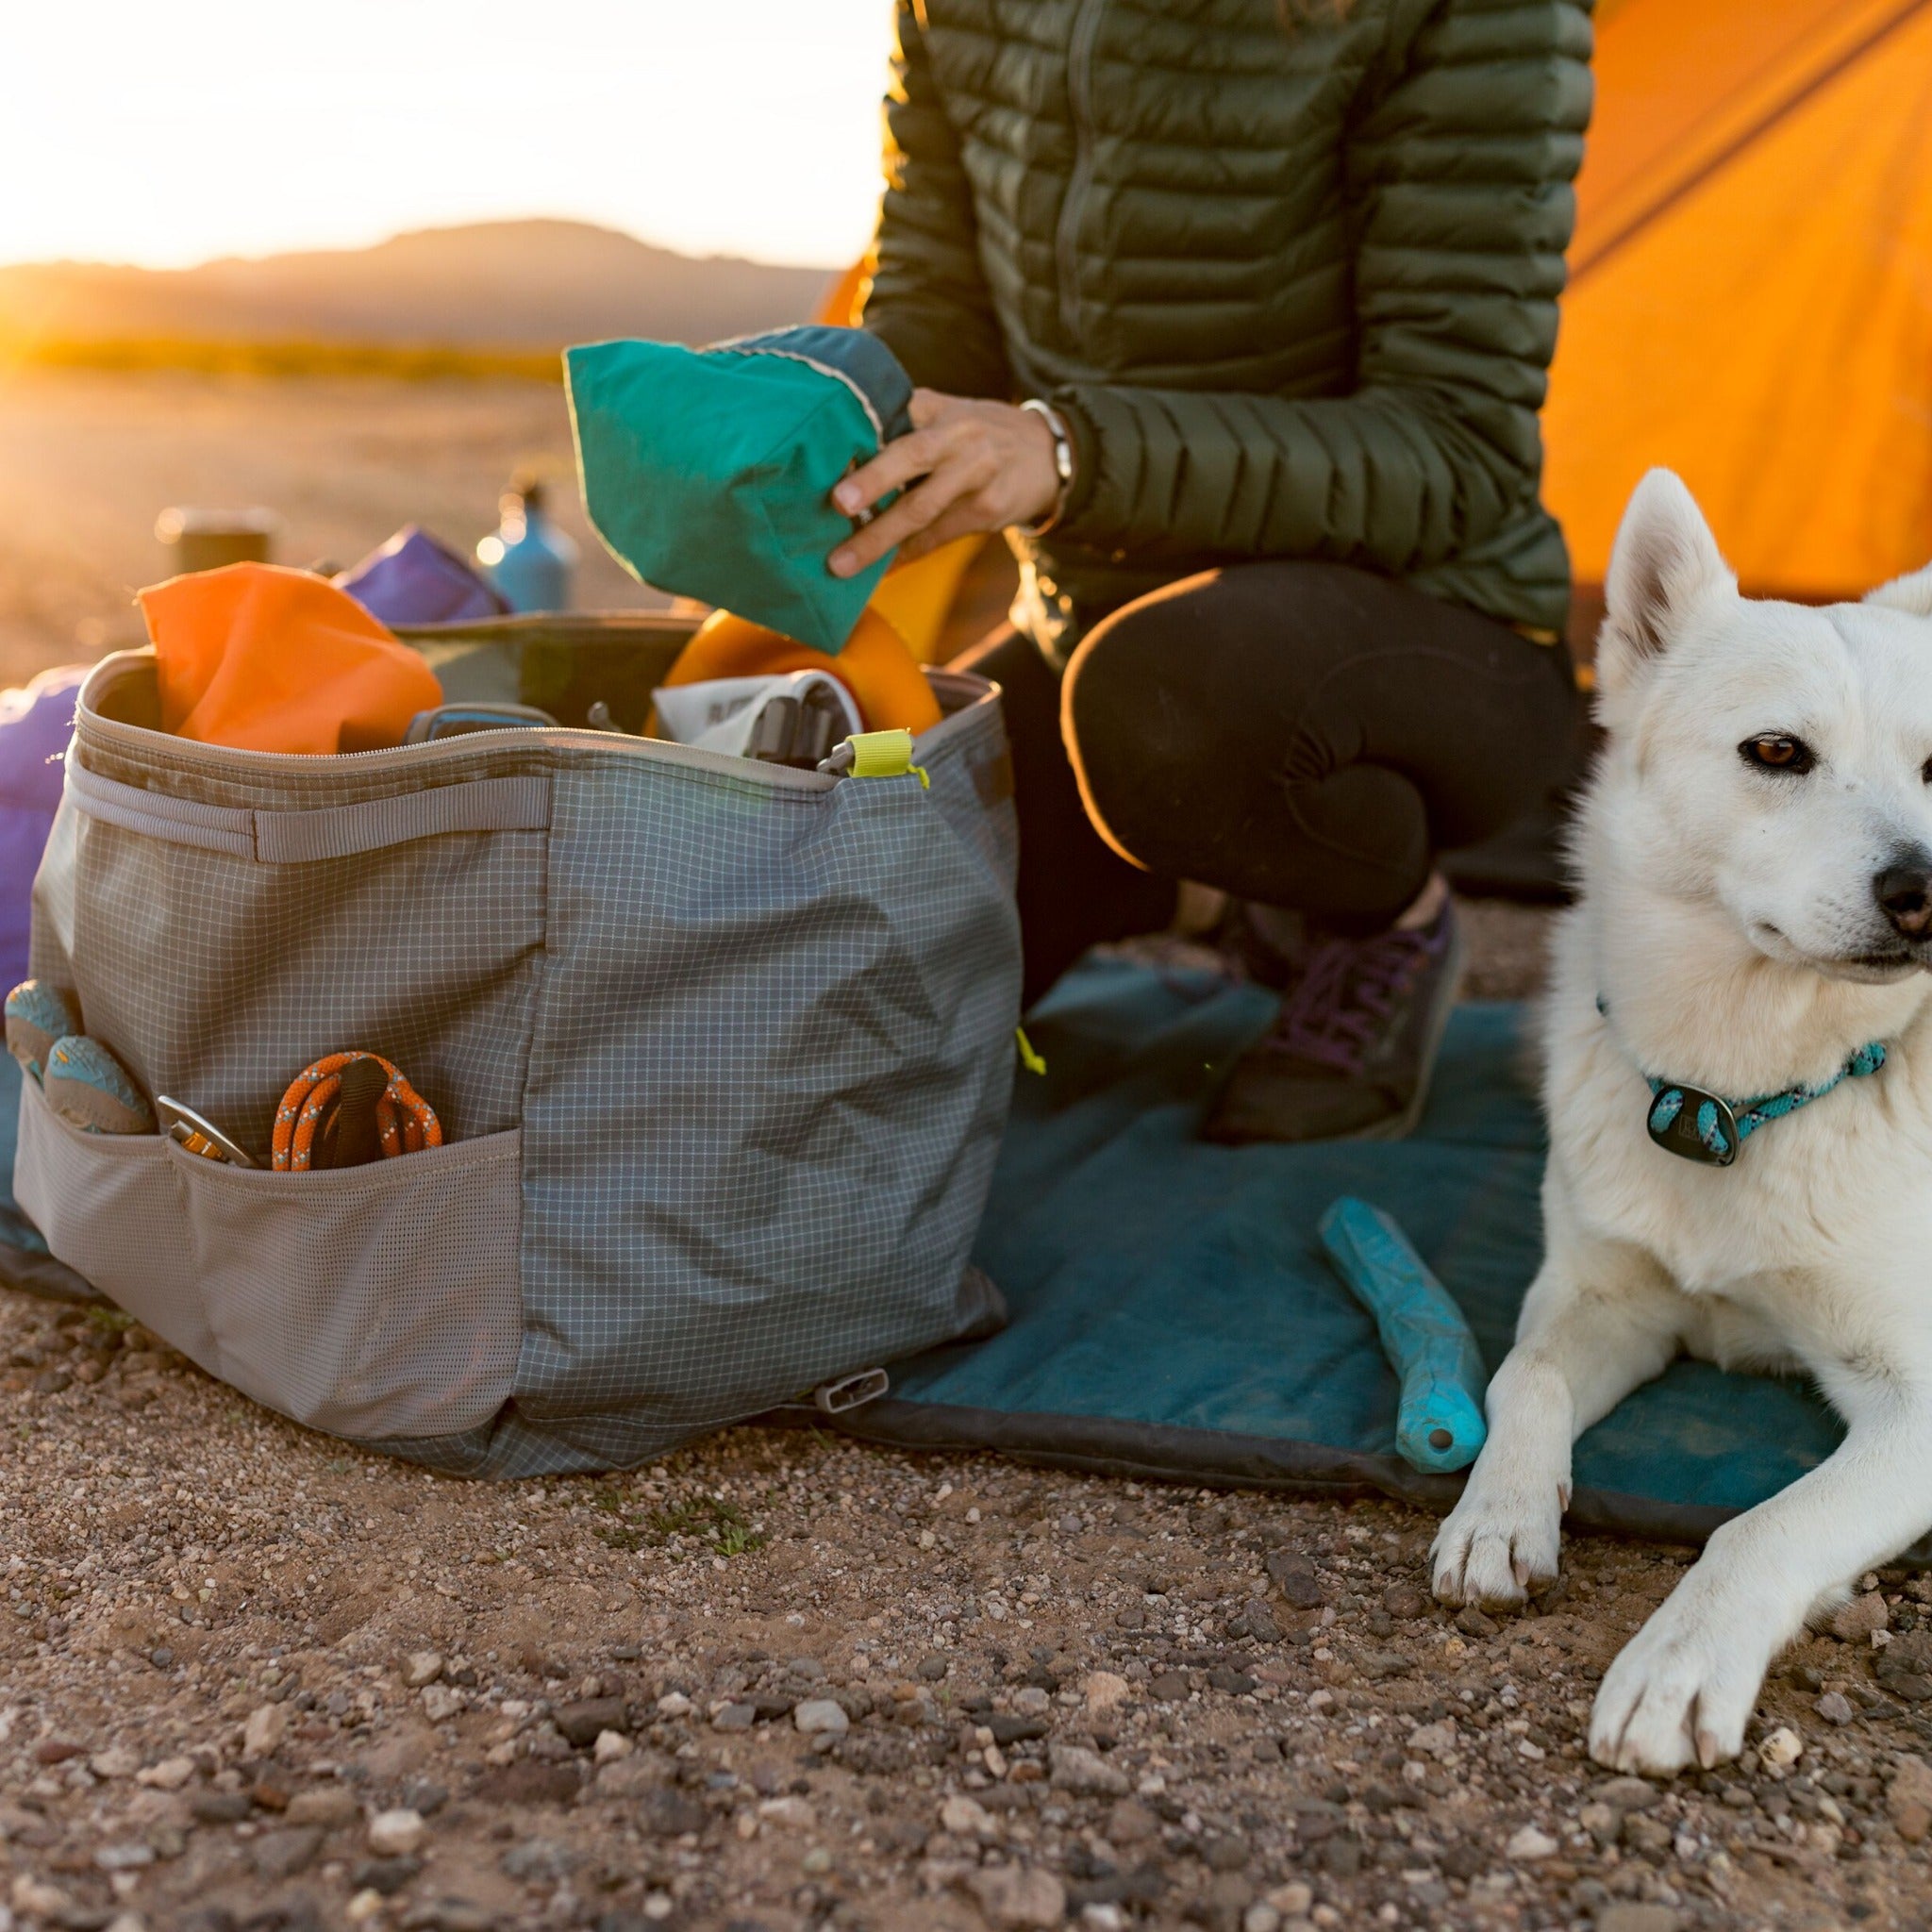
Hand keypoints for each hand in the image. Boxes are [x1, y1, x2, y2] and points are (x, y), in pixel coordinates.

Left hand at [827, 389, 1060, 577]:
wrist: (1048, 453)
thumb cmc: (978, 433)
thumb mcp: (947, 412)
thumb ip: (903, 424)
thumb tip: (840, 456)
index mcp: (937, 408)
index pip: (891, 415)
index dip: (856, 436)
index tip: (821, 458)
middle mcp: (957, 435)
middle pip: (911, 455)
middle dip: (873, 480)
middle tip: (838, 504)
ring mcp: (975, 474)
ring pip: (921, 508)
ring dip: (879, 539)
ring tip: (841, 564)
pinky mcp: (988, 509)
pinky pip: (937, 537)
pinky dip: (905, 556)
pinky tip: (879, 573)